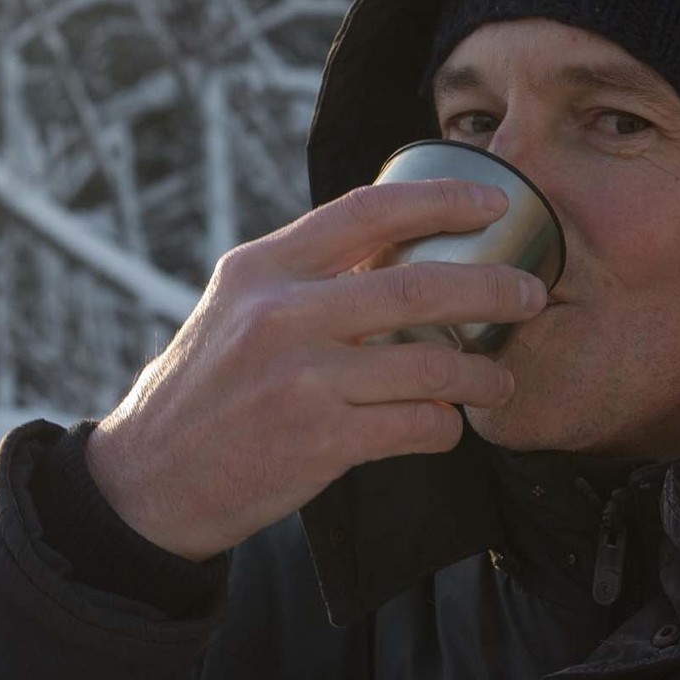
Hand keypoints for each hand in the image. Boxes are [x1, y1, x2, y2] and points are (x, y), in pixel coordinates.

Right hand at [83, 177, 547, 560]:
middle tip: (530, 295)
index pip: (366, 211)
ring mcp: (301, 378)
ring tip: (497, 380)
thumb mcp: (237, 310)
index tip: (493, 202)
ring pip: (431, 363)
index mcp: (263, 268)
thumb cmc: (206, 392)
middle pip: (419, 285)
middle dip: (493, 289)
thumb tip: (397, 248)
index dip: (440, 199)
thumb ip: (305, 279)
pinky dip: (446, 426)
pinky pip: (417, 424)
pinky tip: (447, 426)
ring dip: (480, 374)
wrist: (149, 480)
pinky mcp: (319, 440)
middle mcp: (281, 314)